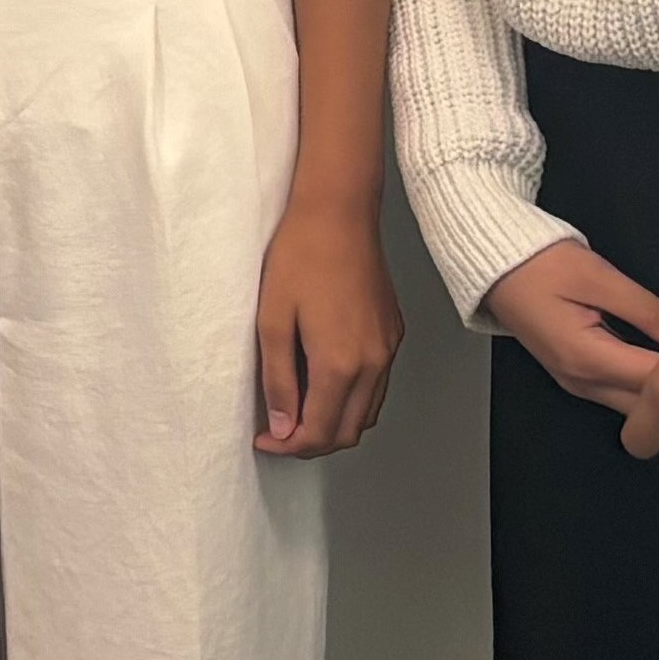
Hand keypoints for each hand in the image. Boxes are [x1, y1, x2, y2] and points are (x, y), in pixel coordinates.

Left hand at [253, 193, 403, 457]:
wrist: (338, 213)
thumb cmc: (301, 256)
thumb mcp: (272, 320)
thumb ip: (278, 380)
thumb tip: (282, 425)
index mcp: (341, 363)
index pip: (319, 431)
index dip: (289, 445)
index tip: (265, 440)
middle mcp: (374, 363)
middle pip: (348, 431)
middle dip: (312, 442)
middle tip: (278, 433)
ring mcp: (388, 349)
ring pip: (367, 412)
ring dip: (334, 424)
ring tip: (297, 412)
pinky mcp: (393, 333)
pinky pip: (378, 386)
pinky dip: (352, 400)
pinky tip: (324, 385)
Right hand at [485, 238, 658, 413]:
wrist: (493, 264)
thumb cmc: (541, 264)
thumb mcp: (599, 277)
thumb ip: (647, 310)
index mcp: (588, 358)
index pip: (655, 382)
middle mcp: (582, 382)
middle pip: (648, 408)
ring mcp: (576, 384)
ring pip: (635, 408)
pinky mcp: (575, 376)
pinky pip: (621, 395)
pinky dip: (646, 388)